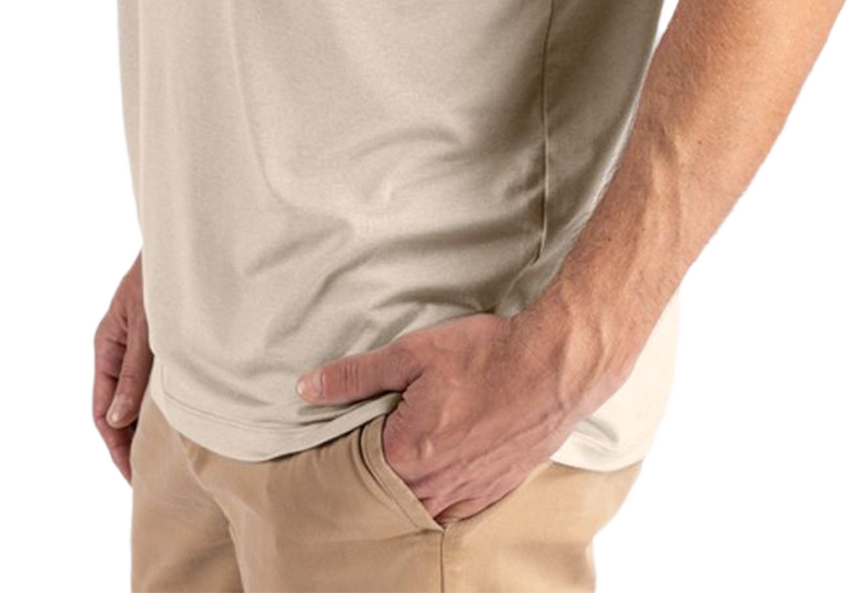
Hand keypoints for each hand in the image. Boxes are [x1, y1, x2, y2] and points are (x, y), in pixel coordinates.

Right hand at [93, 248, 150, 481]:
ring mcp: (134, 344)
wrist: (184, 242)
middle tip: (145, 477)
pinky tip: (173, 418)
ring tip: (158, 457)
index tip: (131, 474)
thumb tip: (116, 421)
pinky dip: (155, 403)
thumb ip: (133, 373)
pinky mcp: (154, 339)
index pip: (100, 410)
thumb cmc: (161, 278)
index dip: (114, 445)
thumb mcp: (147, 328)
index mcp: (106, 346)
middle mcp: (116, 348)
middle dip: (125, 443)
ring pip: (131, 396)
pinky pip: (148, 380)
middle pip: (113, 408)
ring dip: (140, 425)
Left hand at [296, 308, 601, 525]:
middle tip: (379, 441)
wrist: (555, 366)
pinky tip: (442, 472)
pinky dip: (443, 495)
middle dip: (378, 472)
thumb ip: (357, 375)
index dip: (351, 446)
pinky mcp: (496, 490)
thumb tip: (308, 388)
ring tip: (409, 455)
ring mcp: (469, 492)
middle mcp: (436, 485)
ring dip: (411, 487)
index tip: (349, 429)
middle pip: (389, 493)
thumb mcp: (412, 353)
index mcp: (407, 454)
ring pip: (423, 506)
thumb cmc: (485, 355)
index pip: (359, 466)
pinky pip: (457, 508)